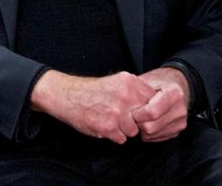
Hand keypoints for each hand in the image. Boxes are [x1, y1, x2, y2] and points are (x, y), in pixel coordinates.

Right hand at [31, 70, 156, 143]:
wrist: (66, 95)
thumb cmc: (91, 90)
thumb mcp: (116, 82)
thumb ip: (136, 91)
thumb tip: (156, 104)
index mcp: (129, 82)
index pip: (154, 101)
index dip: (147, 109)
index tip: (137, 110)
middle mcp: (126, 96)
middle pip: (145, 118)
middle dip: (135, 120)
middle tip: (121, 116)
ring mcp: (117, 112)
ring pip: (134, 131)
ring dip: (124, 130)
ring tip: (109, 120)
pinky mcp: (108, 127)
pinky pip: (122, 139)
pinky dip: (113, 136)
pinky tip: (103, 125)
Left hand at [132, 67, 189, 141]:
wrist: (173, 86)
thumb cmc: (156, 82)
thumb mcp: (146, 80)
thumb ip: (136, 91)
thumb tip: (121, 103)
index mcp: (175, 94)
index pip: (152, 112)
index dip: (137, 113)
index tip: (130, 108)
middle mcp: (181, 110)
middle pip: (150, 127)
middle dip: (137, 122)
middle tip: (132, 114)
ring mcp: (180, 122)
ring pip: (151, 134)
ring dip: (140, 128)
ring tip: (138, 116)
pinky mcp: (177, 131)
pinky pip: (155, 138)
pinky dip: (146, 133)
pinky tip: (145, 121)